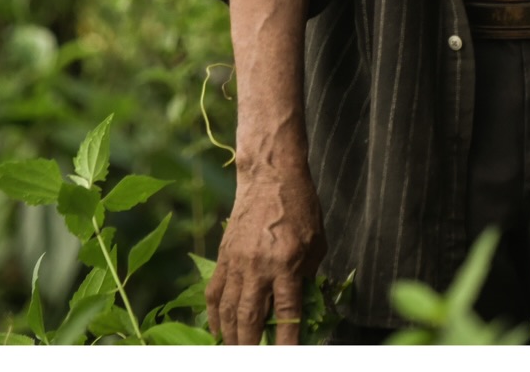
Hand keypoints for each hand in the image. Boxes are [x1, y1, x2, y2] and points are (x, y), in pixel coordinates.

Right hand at [205, 146, 324, 344]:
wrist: (270, 176)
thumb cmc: (300, 208)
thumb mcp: (316, 244)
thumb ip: (307, 277)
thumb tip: (301, 308)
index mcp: (287, 262)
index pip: (287, 313)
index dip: (287, 342)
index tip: (287, 359)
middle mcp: (259, 266)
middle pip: (249, 317)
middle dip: (250, 346)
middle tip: (252, 360)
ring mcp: (237, 262)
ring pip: (227, 309)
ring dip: (230, 336)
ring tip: (235, 352)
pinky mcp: (224, 256)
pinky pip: (214, 292)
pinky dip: (214, 315)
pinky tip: (218, 330)